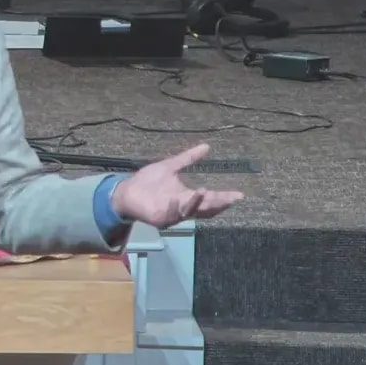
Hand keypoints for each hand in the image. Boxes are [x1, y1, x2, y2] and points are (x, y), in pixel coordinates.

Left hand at [113, 143, 243, 227]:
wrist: (126, 190)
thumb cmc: (148, 181)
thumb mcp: (170, 167)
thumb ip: (188, 158)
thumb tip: (207, 146)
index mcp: (187, 197)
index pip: (210, 200)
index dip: (224, 198)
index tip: (239, 194)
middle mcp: (183, 208)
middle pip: (205, 209)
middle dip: (218, 203)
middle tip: (232, 198)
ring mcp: (171, 214)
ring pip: (188, 211)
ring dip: (196, 203)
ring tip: (204, 191)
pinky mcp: (158, 218)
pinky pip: (168, 214)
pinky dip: (173, 207)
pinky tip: (176, 199)